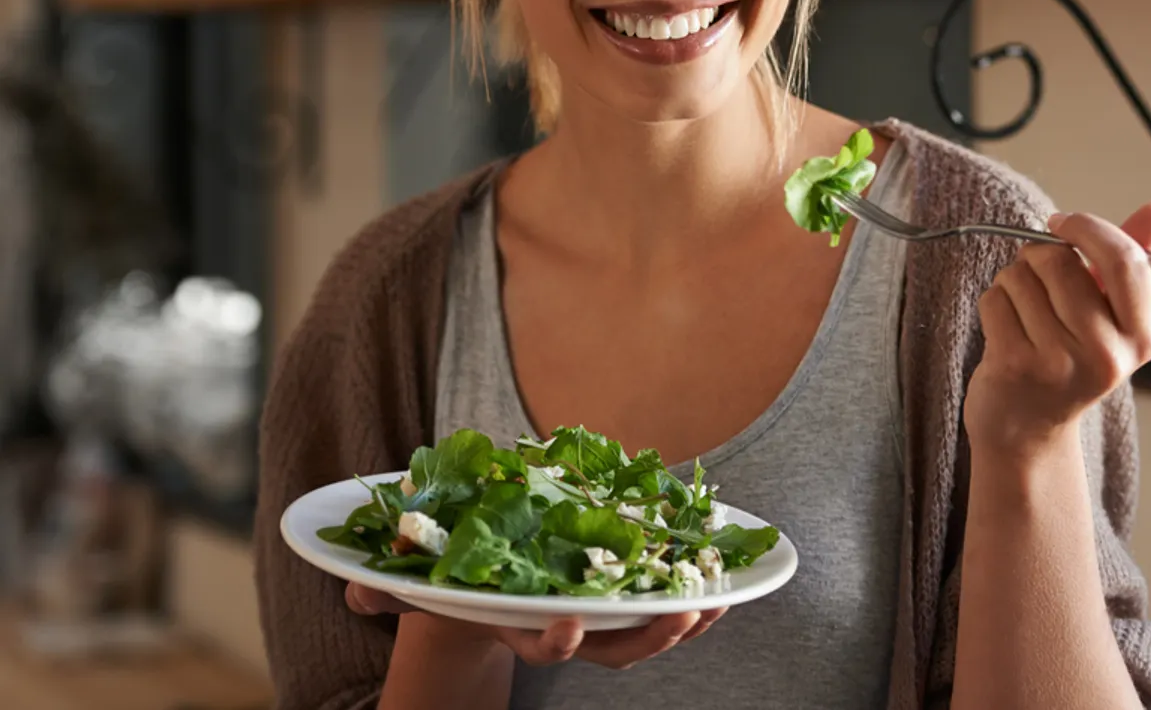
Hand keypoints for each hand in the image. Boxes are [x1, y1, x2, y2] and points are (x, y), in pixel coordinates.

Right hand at [346, 583, 724, 668]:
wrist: (476, 583)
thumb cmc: (446, 578)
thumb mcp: (413, 580)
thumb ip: (384, 585)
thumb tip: (353, 588)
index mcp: (516, 620)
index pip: (540, 641)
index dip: (558, 638)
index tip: (572, 623)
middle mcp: (560, 625)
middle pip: (612, 648)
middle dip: (649, 636)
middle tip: (683, 613)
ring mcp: (592, 615)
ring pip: (643, 631)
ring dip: (684, 618)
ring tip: (720, 598)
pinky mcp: (613, 593)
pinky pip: (657, 601)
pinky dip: (688, 593)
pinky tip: (722, 578)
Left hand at [964, 201, 1150, 460]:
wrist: (1027, 430)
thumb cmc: (1066, 360)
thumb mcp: (1107, 317)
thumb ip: (1128, 261)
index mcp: (1140, 339)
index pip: (1126, 260)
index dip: (1088, 228)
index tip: (1061, 222)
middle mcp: (1107, 354)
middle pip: (1059, 259)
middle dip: (1036, 257)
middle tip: (1036, 283)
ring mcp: (1060, 362)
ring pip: (1020, 276)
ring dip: (1011, 283)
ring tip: (1023, 316)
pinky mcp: (1016, 365)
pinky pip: (994, 299)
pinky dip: (992, 304)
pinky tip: (1003, 332)